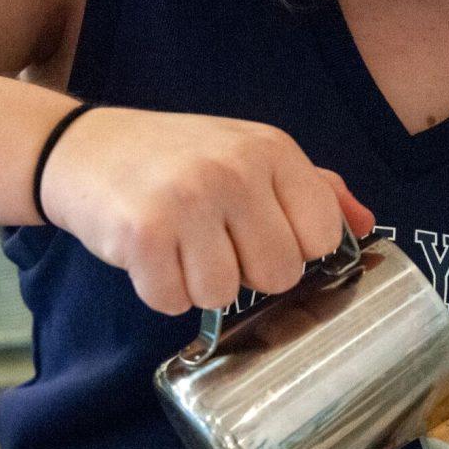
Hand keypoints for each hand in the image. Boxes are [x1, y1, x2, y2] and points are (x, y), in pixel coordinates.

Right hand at [40, 107, 375, 314]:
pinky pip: (173, 301)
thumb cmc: (179, 159)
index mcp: (272, 150)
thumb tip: (367, 225)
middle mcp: (235, 170)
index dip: (295, 248)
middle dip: (248, 272)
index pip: (323, 237)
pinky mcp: (142, 233)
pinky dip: (160, 290)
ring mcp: (187, 200)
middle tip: (215, 240)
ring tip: (179, 245)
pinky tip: (151, 255)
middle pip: (279, 274)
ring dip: (199, 284)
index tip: (263, 232)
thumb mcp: (252, 155)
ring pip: (224, 295)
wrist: (81, 146)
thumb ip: (315, 189)